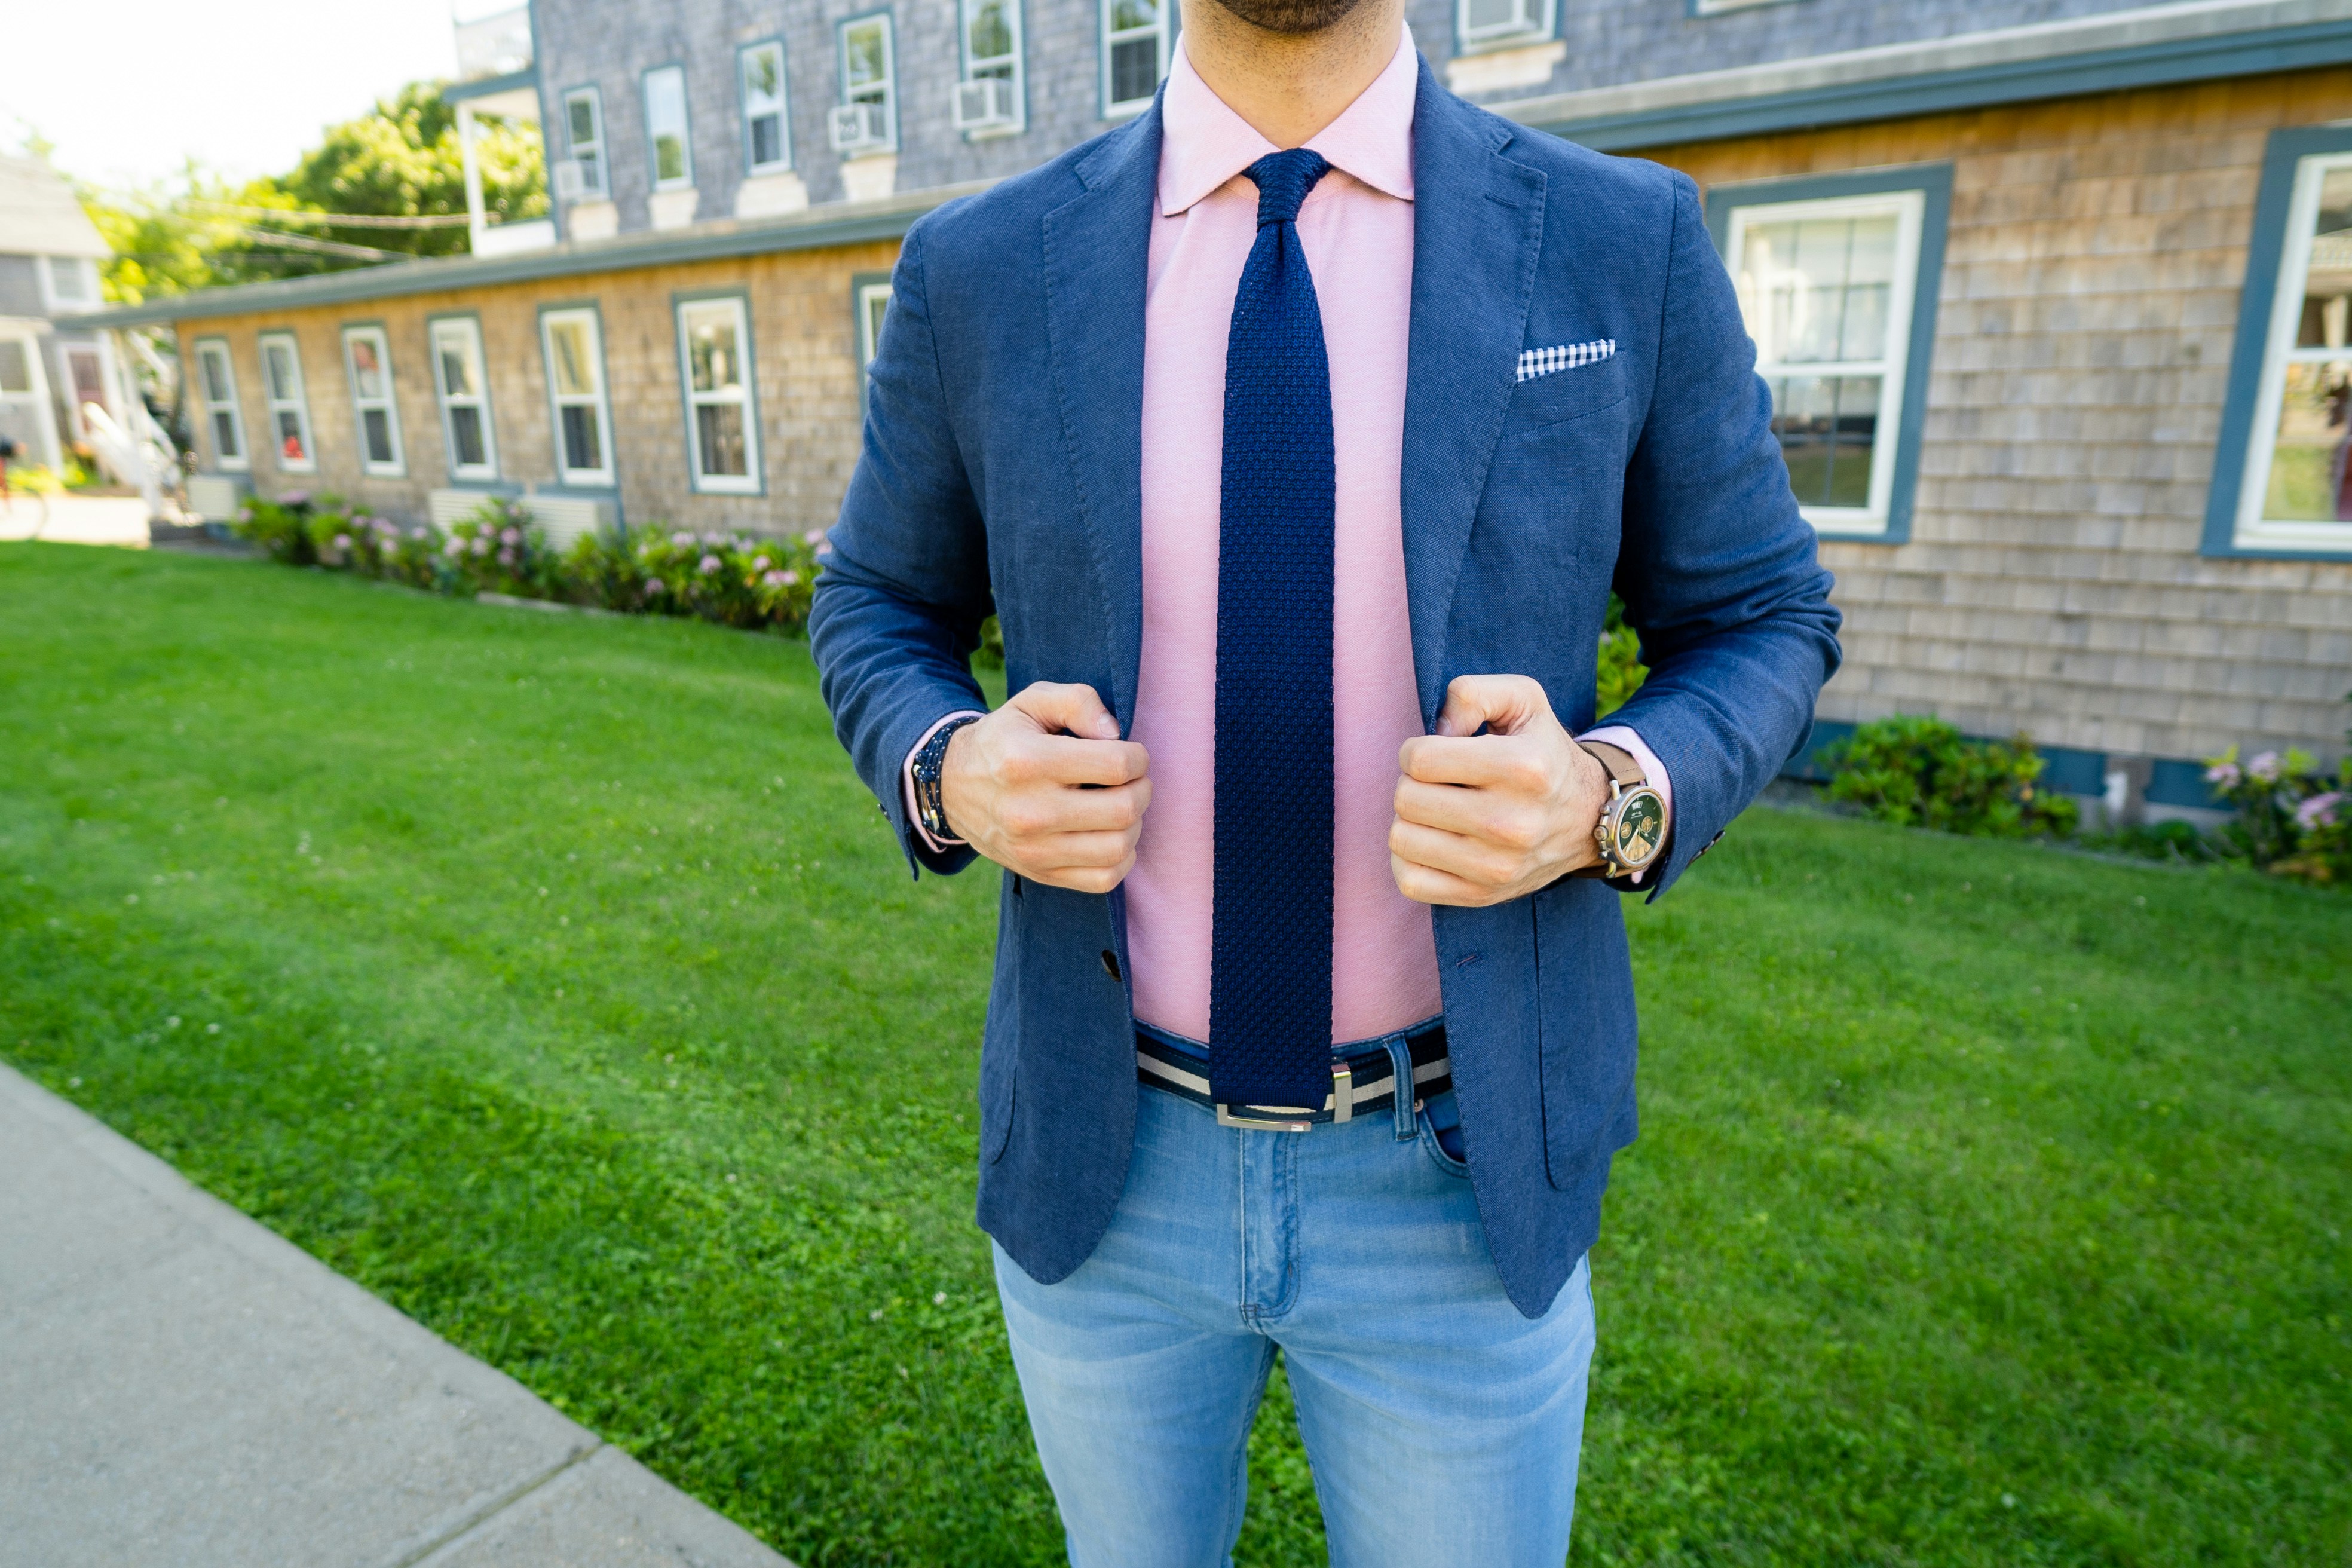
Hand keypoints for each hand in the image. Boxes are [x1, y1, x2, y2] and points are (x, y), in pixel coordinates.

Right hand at [941, 682, 1151, 894]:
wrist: (953, 787)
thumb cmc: (1005, 739)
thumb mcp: (1032, 702)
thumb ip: (1078, 701)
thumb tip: (1115, 734)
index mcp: (1027, 761)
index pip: (1116, 765)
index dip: (1138, 756)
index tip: (1130, 753)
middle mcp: (1028, 811)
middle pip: (1124, 809)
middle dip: (1141, 788)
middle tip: (1132, 779)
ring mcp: (1033, 849)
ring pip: (1119, 847)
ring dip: (1135, 824)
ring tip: (1120, 804)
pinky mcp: (1039, 873)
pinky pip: (1104, 879)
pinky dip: (1121, 857)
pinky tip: (1109, 834)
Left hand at [1389, 675, 1607, 907]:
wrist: (1587, 818)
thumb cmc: (1542, 751)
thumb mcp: (1523, 700)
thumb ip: (1473, 693)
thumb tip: (1437, 730)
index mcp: (1522, 768)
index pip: (1420, 760)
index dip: (1415, 750)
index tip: (1435, 754)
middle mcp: (1513, 822)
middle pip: (1406, 799)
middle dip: (1412, 783)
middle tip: (1437, 784)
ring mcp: (1497, 866)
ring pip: (1402, 838)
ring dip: (1410, 819)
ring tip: (1437, 811)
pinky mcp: (1482, 895)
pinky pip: (1410, 880)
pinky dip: (1409, 858)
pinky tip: (1432, 841)